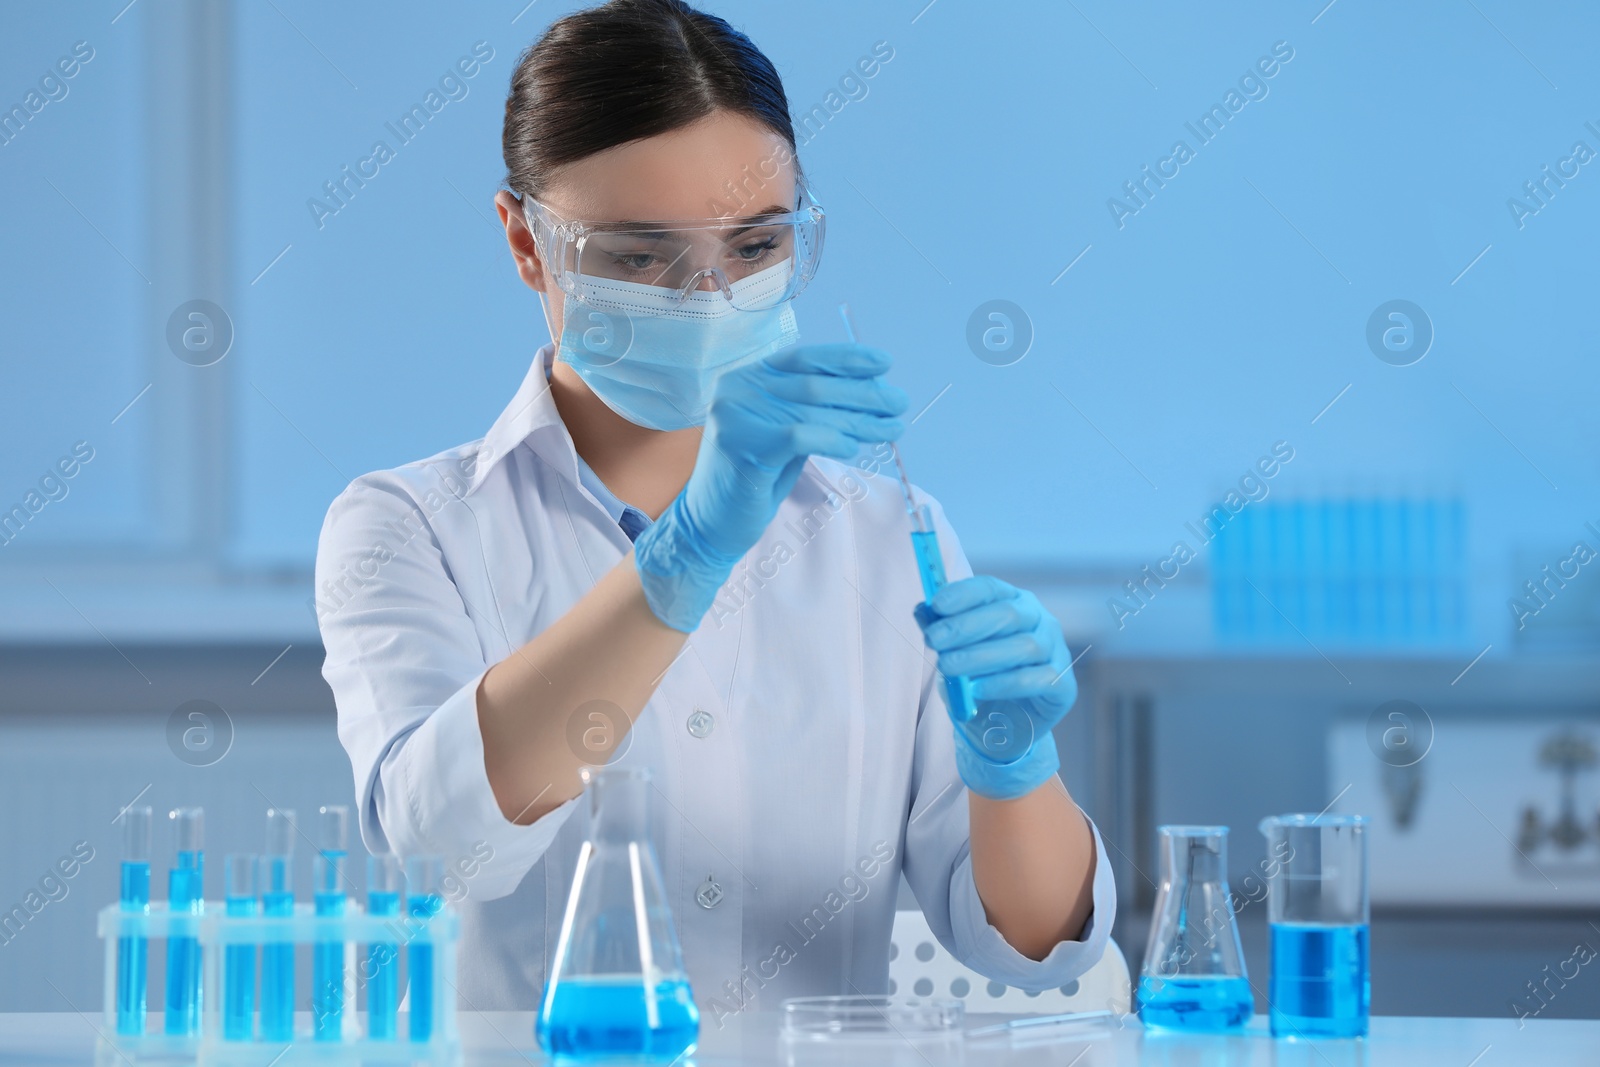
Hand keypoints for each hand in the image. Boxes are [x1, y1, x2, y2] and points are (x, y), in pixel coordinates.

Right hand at [634, 343, 906, 631]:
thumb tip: (869, 393)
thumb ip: (811, 410)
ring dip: (860, 419)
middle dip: (864, 393)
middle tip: (898, 403)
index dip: (846, 359)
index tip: (883, 365)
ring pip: (813, 409)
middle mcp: (739, 388)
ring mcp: (737, 414)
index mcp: (748, 377)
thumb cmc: (752, 478)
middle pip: (814, 384)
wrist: (708, 523)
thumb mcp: (782, 433)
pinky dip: (832, 439)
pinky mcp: (744, 445)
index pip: (804, 358)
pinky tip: (854, 447)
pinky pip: (800, 435)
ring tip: (891, 427)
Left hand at [914, 576, 1077, 798]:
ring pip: (1024, 646)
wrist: (1004, 724)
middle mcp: (1040, 621)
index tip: (936, 605)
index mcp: (1014, 602)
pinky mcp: (1063, 685)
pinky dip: (1005, 683)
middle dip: (966, 626)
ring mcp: (1056, 651)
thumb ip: (941, 630)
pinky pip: (1037, 679)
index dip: (964, 594)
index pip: (991, 588)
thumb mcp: (954, 652)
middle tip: (934, 640)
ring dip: (980, 656)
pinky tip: (977, 689)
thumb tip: (922, 611)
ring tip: (948, 667)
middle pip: (1008, 614)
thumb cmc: (979, 678)